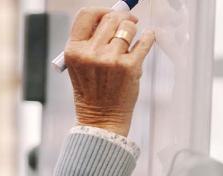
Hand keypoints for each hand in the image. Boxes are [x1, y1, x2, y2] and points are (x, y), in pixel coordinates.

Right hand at [64, 8, 155, 136]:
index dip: (102, 10)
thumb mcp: (80, 65)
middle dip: (123, 19)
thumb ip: (91, 41)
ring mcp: (110, 60)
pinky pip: (145, 40)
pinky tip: (146, 40)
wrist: (101, 118)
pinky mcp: (129, 67)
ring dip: (133, 30)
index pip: (86, 14)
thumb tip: (117, 14)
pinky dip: (148, 38)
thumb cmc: (92, 90)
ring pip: (129, 27)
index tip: (111, 15)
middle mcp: (90, 53)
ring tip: (131, 42)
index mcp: (73, 51)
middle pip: (110, 18)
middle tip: (129, 24)